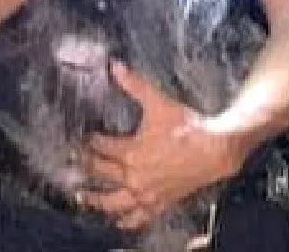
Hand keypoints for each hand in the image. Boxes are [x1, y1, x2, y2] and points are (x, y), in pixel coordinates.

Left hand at [75, 62, 242, 231]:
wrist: (215, 149)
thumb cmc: (188, 127)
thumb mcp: (158, 102)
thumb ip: (135, 85)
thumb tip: (115, 66)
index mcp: (131, 151)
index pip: (100, 147)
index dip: (88, 142)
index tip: (80, 140)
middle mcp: (135, 176)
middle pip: (101, 172)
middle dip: (85, 166)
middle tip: (73, 164)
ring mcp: (147, 192)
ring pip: (114, 201)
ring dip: (96, 200)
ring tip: (82, 198)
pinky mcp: (161, 202)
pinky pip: (140, 217)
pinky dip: (128, 220)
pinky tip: (120, 222)